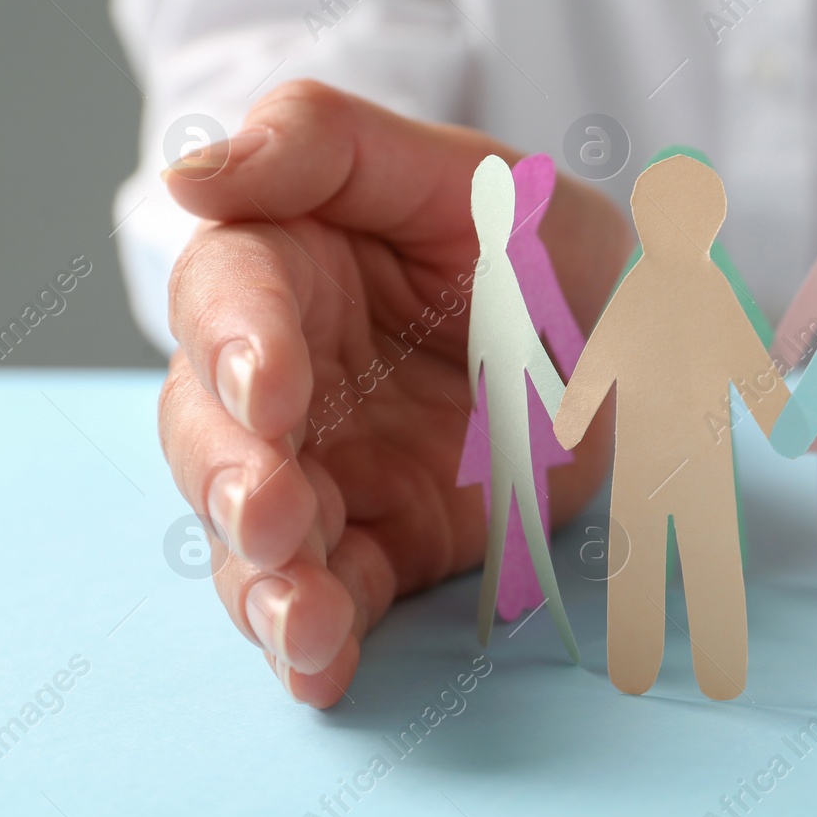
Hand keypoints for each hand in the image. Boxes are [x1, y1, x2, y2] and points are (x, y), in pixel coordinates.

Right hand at [159, 81, 630, 705]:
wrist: (626, 330)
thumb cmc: (535, 237)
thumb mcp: (466, 172)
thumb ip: (327, 144)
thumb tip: (190, 173)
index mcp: (291, 267)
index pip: (231, 296)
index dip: (239, 342)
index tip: (273, 385)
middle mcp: (288, 376)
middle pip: (212, 427)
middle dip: (232, 477)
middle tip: (270, 511)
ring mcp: (328, 466)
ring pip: (256, 530)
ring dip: (266, 578)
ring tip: (301, 619)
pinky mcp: (380, 537)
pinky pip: (333, 591)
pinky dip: (319, 638)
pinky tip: (321, 671)